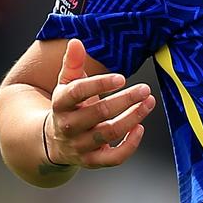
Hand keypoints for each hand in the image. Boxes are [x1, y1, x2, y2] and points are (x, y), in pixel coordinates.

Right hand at [46, 39, 155, 168]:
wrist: (53, 141)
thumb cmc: (69, 106)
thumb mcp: (66, 84)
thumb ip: (73, 63)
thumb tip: (77, 41)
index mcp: (61, 103)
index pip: (77, 92)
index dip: (99, 84)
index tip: (122, 77)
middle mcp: (68, 126)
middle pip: (99, 113)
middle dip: (125, 100)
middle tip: (145, 89)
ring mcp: (80, 145)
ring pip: (108, 133)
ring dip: (132, 118)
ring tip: (149, 103)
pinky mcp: (92, 161)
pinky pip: (113, 158)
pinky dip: (129, 146)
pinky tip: (140, 127)